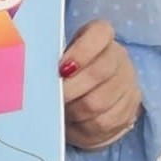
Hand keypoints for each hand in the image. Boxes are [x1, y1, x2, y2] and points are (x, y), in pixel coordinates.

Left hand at [60, 20, 139, 151]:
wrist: (92, 90)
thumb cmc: (66, 70)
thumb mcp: (57, 57)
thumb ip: (48, 58)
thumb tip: (30, 70)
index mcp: (101, 36)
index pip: (100, 34)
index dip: (81, 51)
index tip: (60, 69)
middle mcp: (119, 56)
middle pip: (99, 73)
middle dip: (70, 89)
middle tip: (50, 98)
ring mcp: (128, 82)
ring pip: (100, 102)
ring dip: (74, 111)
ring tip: (60, 112)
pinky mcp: (130, 107)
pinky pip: (105, 123)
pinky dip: (84, 127)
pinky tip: (73, 123)